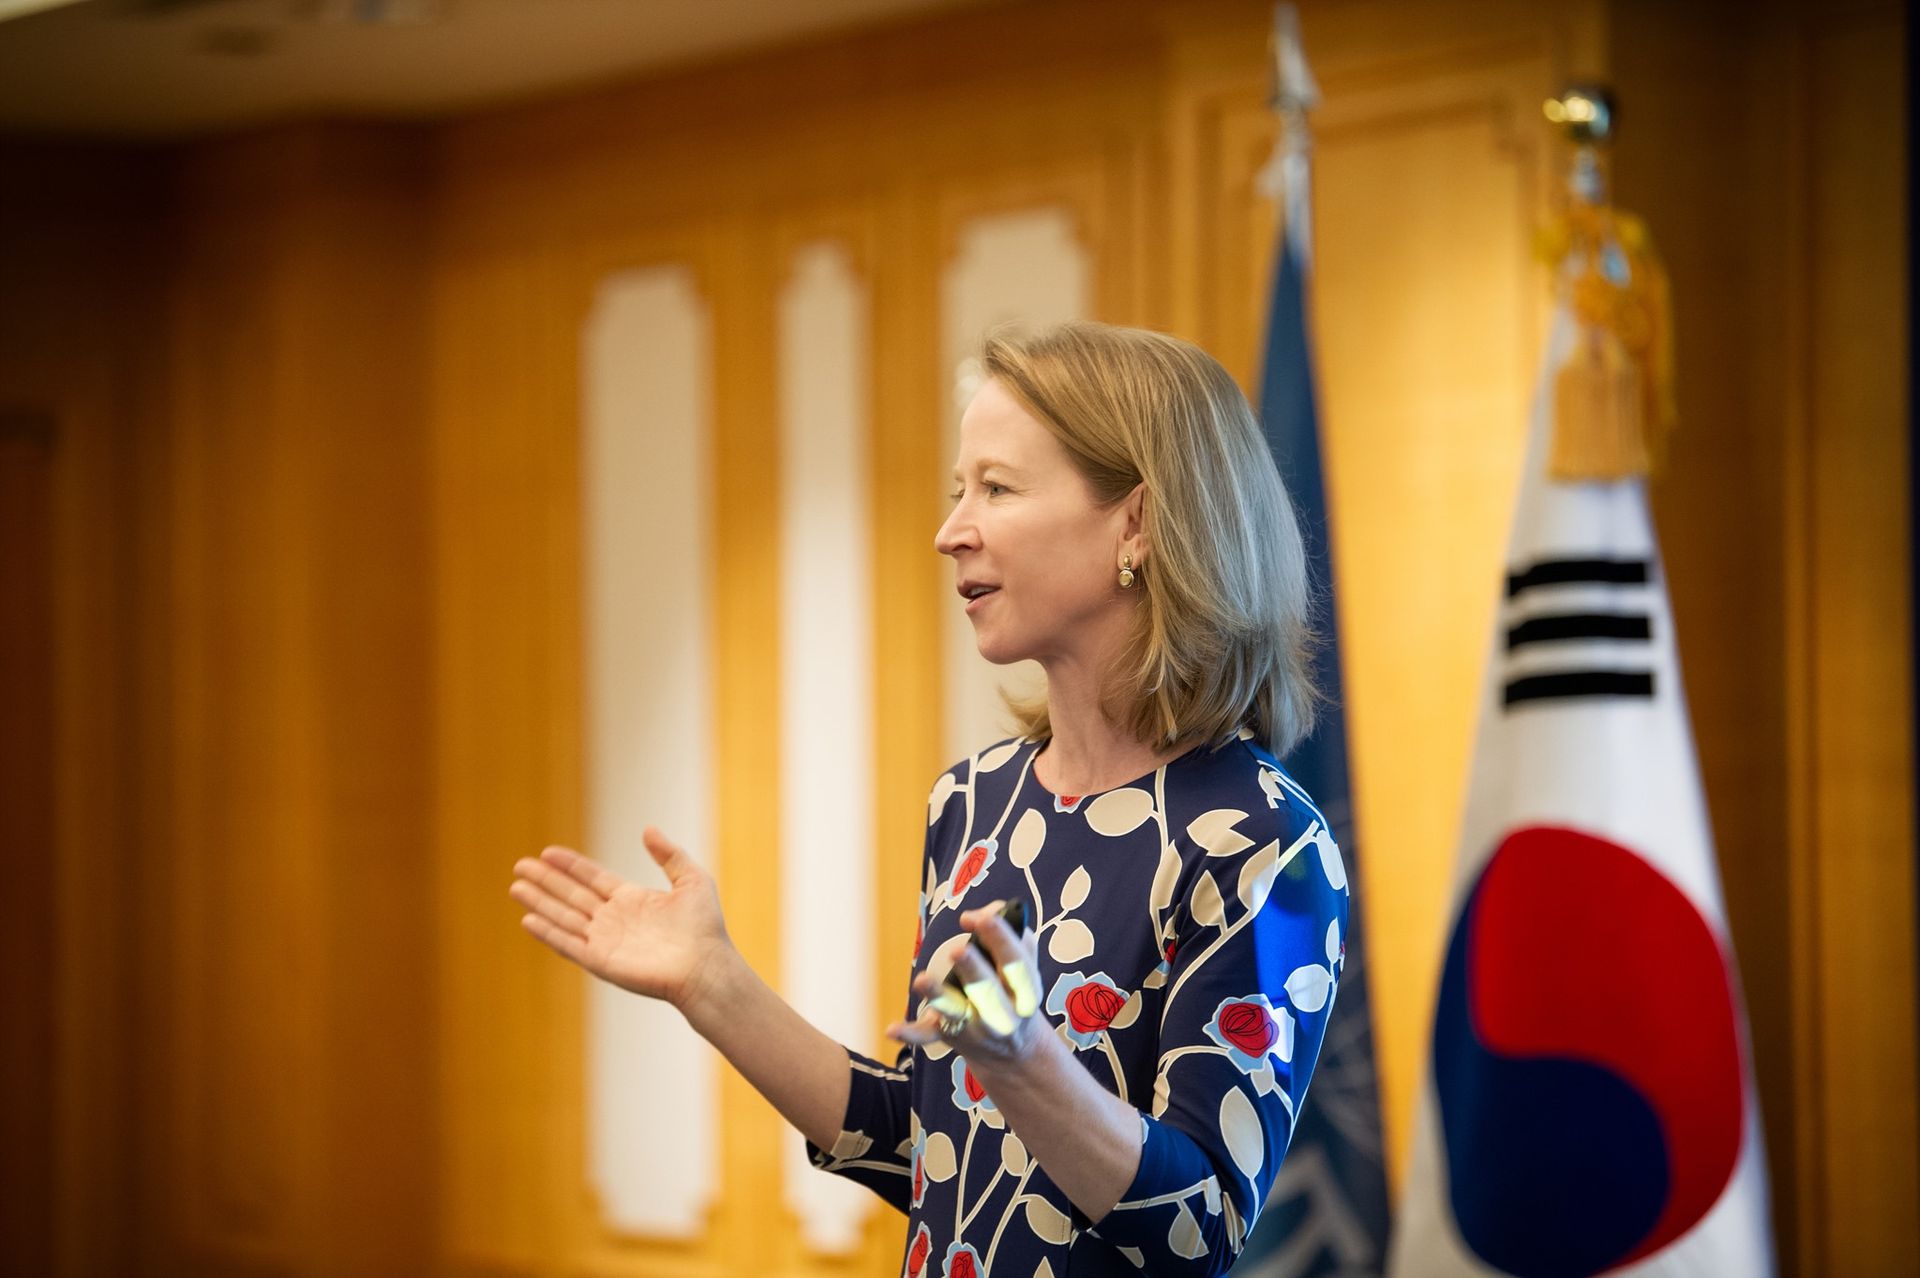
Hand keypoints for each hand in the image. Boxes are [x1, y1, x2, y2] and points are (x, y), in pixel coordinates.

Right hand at [509, 827, 731, 1010]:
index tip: (547, 852)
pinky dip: (548, 932)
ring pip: (563, 916)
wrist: (705, 967)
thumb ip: (668, 854)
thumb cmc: (704, 927)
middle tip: (519, 865)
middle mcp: (614, 919)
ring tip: (515, 887)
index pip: (592, 877)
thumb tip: (647, 828)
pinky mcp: (601, 961)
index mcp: (632, 899)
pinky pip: (568, 944)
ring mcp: (605, 940)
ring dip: (539, 902)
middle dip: (546, 880)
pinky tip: (528, 919)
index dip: (570, 865)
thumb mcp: (691, 879)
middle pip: (571, 894)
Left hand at [887, 899, 1047, 1070]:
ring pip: (954, 1012)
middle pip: (987, 992)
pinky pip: (928, 1036)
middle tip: (958, 950)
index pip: (1017, 965)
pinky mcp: (949, 1035)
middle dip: (973, 971)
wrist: (1012, 1049)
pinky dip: (910, 1033)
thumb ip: (1010, 931)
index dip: (1000, 939)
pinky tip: (892, 1029)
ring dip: (937, 997)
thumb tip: (980, 914)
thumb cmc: (1013, 989)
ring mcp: (974, 1027)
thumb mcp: (1022, 963)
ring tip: (922, 980)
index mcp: (1025, 993)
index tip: (980, 917)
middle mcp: (1002, 1015)